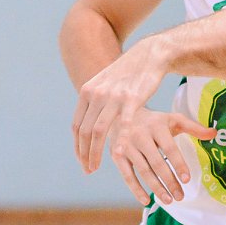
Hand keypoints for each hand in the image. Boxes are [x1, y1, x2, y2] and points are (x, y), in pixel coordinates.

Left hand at [73, 41, 172, 174]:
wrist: (149, 54)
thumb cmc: (128, 73)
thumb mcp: (105, 84)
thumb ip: (95, 101)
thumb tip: (88, 119)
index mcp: (87, 92)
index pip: (77, 126)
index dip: (77, 147)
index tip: (82, 161)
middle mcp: (96, 94)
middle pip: (84, 131)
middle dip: (83, 154)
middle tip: (87, 170)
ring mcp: (112, 96)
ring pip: (97, 130)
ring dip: (94, 152)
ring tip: (95, 167)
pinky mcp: (131, 99)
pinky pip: (122, 124)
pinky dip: (118, 140)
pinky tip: (117, 155)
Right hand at [102, 105, 215, 203]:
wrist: (121, 114)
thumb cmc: (154, 121)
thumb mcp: (173, 120)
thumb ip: (193, 127)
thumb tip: (214, 133)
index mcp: (157, 125)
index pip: (170, 148)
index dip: (178, 164)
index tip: (187, 179)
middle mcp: (140, 135)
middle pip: (157, 162)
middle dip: (170, 181)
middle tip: (180, 196)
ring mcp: (126, 145)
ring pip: (143, 171)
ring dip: (156, 188)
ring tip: (169, 200)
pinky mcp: (116, 155)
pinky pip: (127, 175)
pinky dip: (136, 189)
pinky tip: (146, 201)